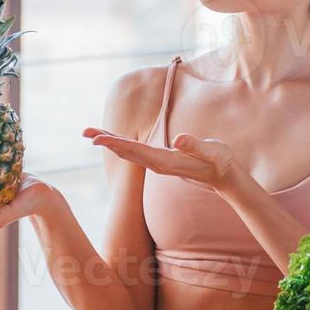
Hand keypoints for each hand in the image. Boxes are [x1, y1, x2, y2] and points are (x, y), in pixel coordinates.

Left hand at [83, 127, 241, 191]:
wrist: (225, 178)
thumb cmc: (220, 162)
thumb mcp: (212, 152)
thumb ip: (196, 146)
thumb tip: (178, 139)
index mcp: (165, 161)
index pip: (135, 150)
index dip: (115, 143)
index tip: (97, 139)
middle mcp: (157, 164)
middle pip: (125, 151)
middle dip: (105, 141)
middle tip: (84, 131)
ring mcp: (158, 163)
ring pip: (128, 152)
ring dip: (110, 142)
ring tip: (92, 134)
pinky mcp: (161, 160)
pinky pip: (136, 152)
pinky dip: (121, 144)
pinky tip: (114, 140)